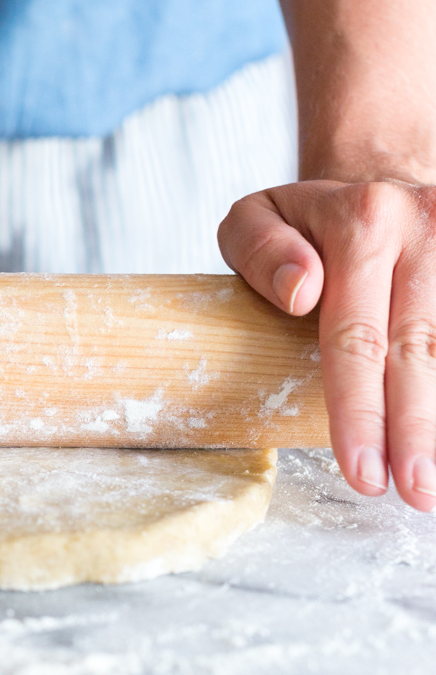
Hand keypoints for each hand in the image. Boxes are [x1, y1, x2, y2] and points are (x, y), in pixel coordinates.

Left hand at [219, 178, 435, 511]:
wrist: (382, 181)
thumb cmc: (309, 223)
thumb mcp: (256, 218)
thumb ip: (260, 250)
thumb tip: (301, 292)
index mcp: (364, 221)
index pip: (356, 336)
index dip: (360, 410)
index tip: (364, 473)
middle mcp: (425, 227)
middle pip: (420, 349)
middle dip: (417, 430)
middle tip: (416, 493)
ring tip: (435, 480)